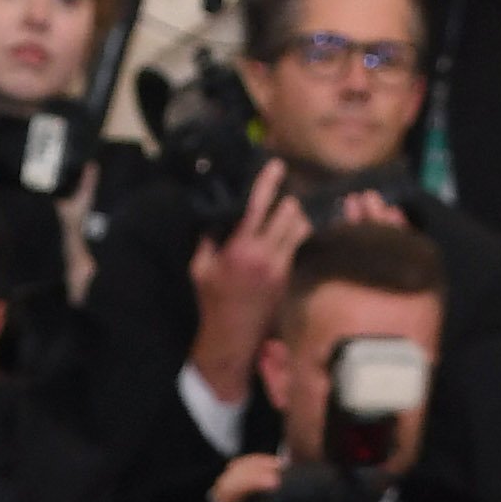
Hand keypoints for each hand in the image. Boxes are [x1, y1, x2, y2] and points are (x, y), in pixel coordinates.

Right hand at [187, 160, 303, 405]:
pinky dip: (296, 236)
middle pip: (289, 211)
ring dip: (296, 217)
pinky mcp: (288, 277)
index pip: (259, 205)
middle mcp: (264, 254)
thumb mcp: (200, 269)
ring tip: (289, 215)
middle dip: (286, 201)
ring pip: (300, 227)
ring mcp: (280, 266)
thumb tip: (215, 217)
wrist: (232, 337)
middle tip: (282, 197)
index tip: (276, 164)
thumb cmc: (212, 302)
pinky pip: (299, 246)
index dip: (269, 181)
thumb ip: (207, 240)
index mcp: (240, 248)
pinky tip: (290, 236)